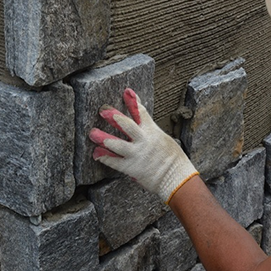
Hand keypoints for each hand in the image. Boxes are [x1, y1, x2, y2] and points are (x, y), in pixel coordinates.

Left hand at [89, 88, 198, 203]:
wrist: (177, 178)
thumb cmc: (174, 160)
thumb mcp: (165, 141)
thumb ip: (151, 134)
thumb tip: (143, 128)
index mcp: (152, 132)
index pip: (141, 112)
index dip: (133, 101)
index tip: (127, 92)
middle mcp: (143, 141)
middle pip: (126, 125)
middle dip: (114, 116)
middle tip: (103, 110)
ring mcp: (136, 154)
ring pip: (116, 144)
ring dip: (103, 138)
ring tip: (93, 133)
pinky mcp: (131, 168)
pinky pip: (114, 162)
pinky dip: (104, 157)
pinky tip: (96, 153)